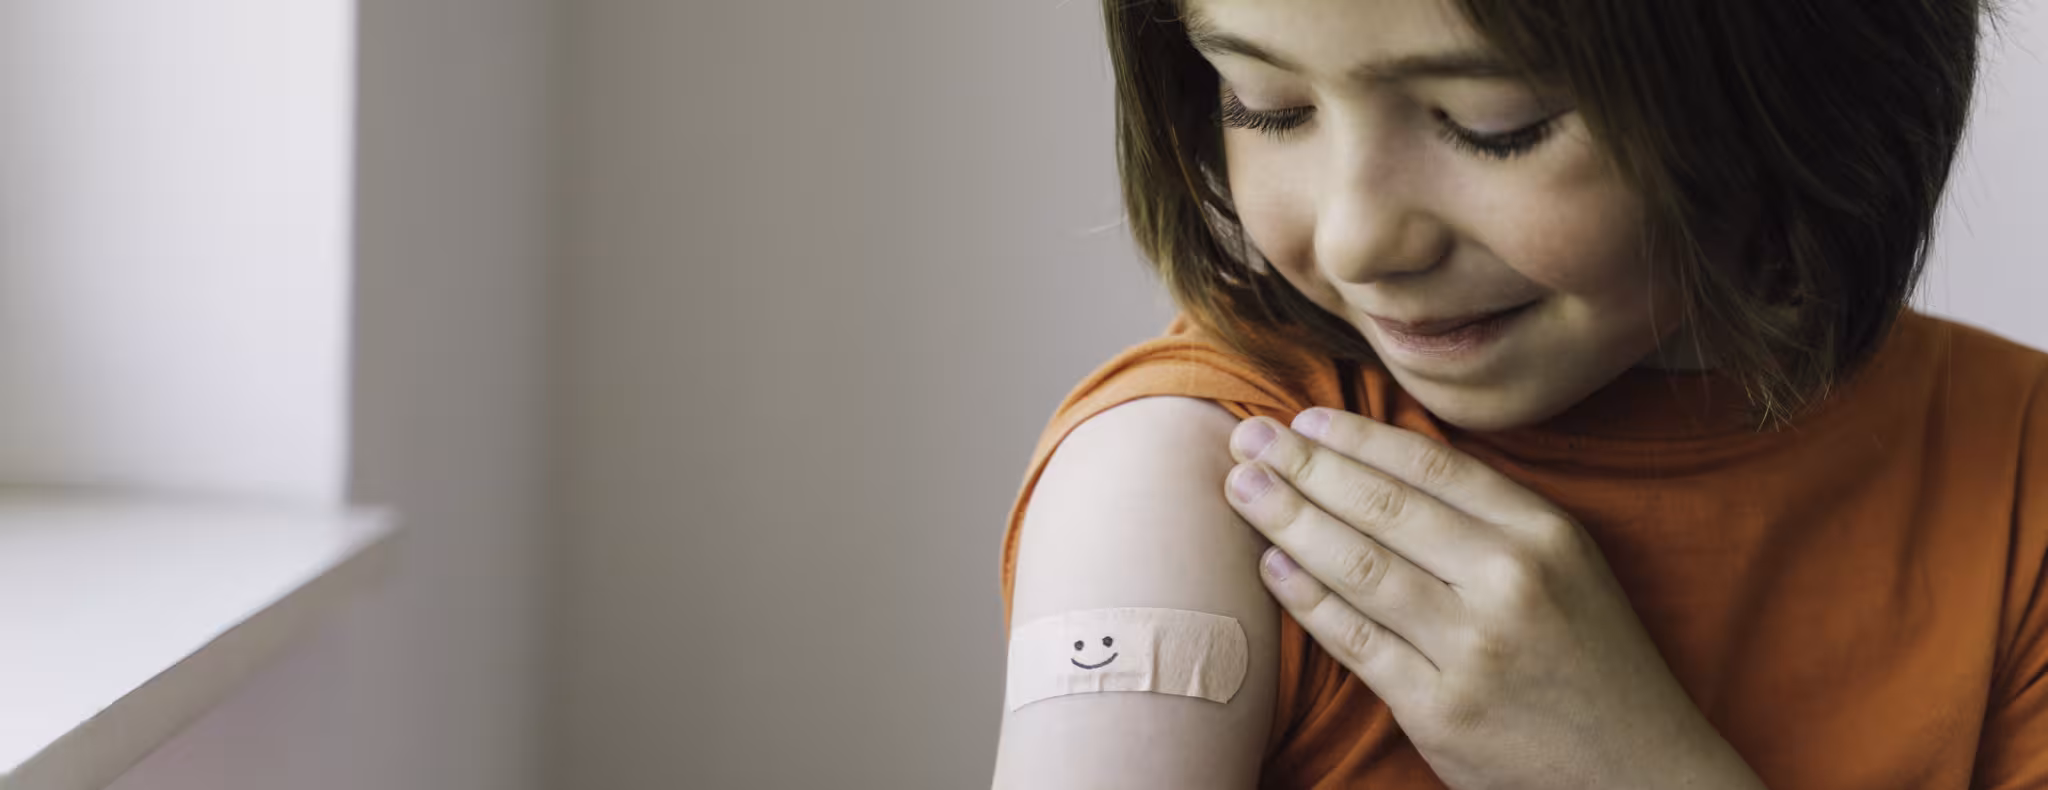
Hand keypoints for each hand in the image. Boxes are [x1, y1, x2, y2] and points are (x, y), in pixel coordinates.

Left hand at [1222, 408, 1766, 789]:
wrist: (1639, 772)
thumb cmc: (1589, 659)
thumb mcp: (1567, 565)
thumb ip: (1488, 516)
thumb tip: (1378, 460)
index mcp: (1542, 535)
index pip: (1429, 465)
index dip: (1355, 437)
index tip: (1301, 417)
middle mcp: (1507, 583)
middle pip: (1381, 507)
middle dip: (1303, 466)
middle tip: (1247, 436)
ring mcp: (1470, 649)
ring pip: (1356, 567)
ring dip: (1288, 521)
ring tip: (1242, 488)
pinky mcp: (1438, 709)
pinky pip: (1353, 640)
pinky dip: (1305, 600)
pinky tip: (1272, 566)